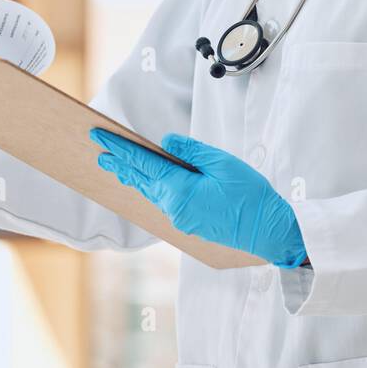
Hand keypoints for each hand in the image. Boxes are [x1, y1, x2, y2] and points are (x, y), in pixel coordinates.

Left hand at [91, 129, 306, 268]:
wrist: (266, 229)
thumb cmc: (250, 195)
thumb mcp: (222, 163)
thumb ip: (191, 152)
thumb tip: (166, 143)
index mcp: (179, 189)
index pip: (143, 163)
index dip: (121, 149)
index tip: (101, 137)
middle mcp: (173, 207)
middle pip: (141, 180)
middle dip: (120, 165)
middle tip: (100, 153)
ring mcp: (180, 218)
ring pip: (151, 193)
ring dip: (135, 178)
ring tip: (119, 167)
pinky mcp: (189, 224)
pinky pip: (164, 202)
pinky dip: (152, 189)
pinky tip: (150, 184)